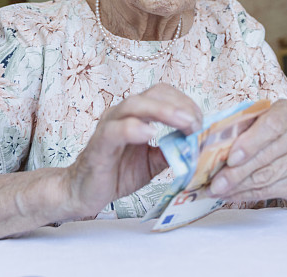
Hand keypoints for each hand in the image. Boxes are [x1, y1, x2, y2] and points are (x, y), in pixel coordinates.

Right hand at [63, 84, 201, 217]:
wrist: (85, 192)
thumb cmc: (117, 173)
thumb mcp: (153, 162)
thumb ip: (172, 151)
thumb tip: (197, 146)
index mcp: (136, 114)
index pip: (163, 94)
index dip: (185, 103)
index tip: (201, 122)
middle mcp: (122, 113)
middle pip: (153, 94)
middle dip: (179, 106)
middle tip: (197, 124)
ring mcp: (109, 126)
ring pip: (135, 105)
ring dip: (164, 111)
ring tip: (185, 125)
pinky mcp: (99, 145)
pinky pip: (115, 130)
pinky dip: (134, 128)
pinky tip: (151, 134)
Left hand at [206, 99, 286, 206]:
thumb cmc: (268, 133)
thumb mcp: (255, 122)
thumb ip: (238, 129)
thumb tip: (207, 148)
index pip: (272, 124)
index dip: (250, 143)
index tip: (231, 158)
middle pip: (265, 155)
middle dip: (235, 172)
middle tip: (214, 183)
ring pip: (265, 176)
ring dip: (236, 186)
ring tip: (215, 190)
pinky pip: (268, 190)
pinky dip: (245, 194)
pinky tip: (229, 195)